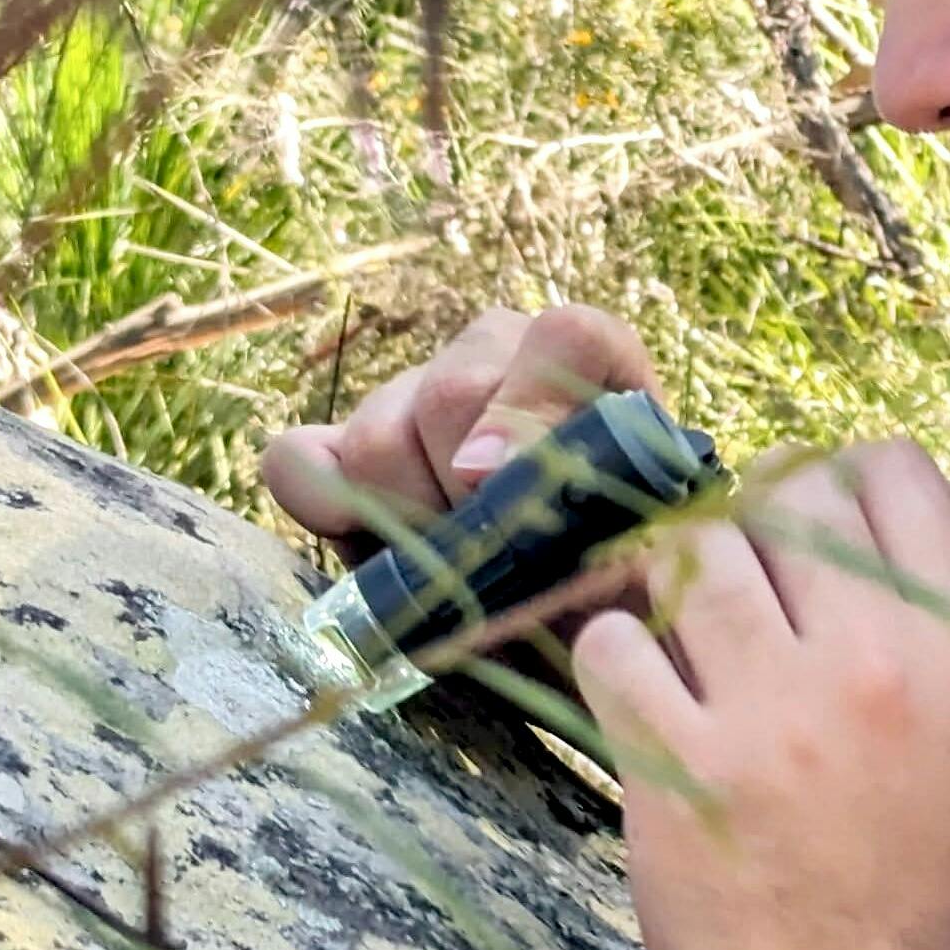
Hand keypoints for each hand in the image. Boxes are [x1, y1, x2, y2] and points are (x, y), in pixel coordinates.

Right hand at [261, 303, 658, 545]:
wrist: (583, 613)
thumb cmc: (628, 575)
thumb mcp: (651, 557)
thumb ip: (614, 524)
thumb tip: (480, 471)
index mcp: (595, 365)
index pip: (562, 337)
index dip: (525, 412)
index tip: (502, 488)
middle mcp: (498, 356)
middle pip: (448, 395)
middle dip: (466, 502)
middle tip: (497, 564)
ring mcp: (414, 394)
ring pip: (376, 437)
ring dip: (408, 522)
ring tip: (455, 568)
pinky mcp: (342, 445)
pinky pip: (298, 459)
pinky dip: (323, 509)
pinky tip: (374, 548)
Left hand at [571, 440, 949, 949]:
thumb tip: (886, 559)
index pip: (886, 469)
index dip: (836, 485)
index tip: (810, 534)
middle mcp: (872, 659)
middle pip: (775, 495)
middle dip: (744, 526)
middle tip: (729, 589)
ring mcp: (773, 717)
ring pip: (685, 552)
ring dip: (671, 585)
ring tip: (677, 644)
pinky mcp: (682, 783)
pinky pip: (612, 651)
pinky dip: (614, 660)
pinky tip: (640, 710)